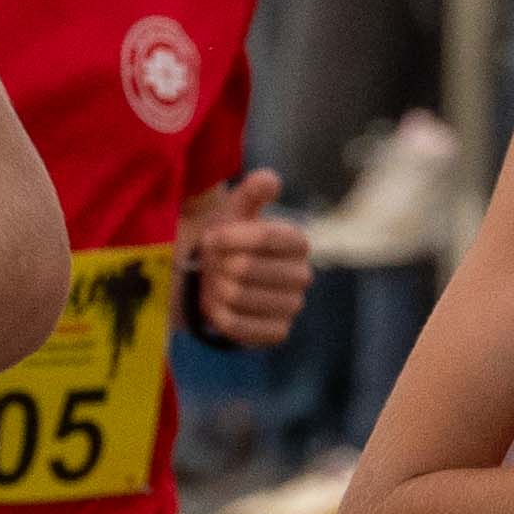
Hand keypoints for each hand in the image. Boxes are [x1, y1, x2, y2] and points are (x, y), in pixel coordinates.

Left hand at [183, 166, 312, 349]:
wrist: (220, 282)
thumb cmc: (228, 241)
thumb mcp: (236, 211)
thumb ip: (252, 192)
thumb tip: (271, 180)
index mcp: (297, 242)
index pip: (265, 237)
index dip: (230, 238)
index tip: (211, 238)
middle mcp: (302, 275)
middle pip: (245, 268)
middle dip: (218, 265)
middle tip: (213, 264)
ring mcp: (292, 306)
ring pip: (237, 296)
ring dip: (214, 288)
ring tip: (215, 282)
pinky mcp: (277, 333)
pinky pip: (237, 325)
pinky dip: (218, 315)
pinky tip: (219, 306)